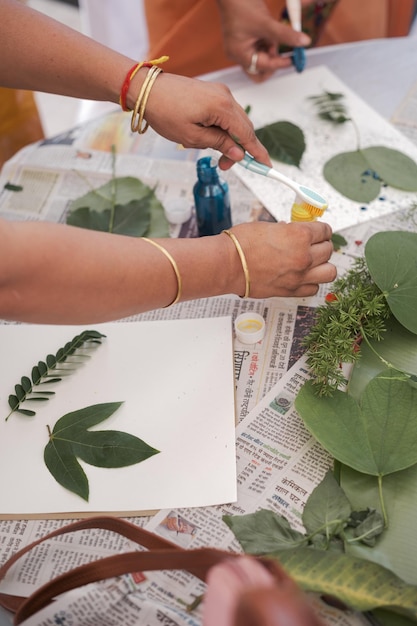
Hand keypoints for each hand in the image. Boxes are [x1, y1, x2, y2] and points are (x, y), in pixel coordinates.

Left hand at [144, 72, 271, 168]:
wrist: (147, 90)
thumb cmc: (165, 112)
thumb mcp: (192, 137)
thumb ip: (219, 144)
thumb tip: (238, 153)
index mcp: (222, 107)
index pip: (247, 134)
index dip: (257, 153)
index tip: (266, 166)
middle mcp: (225, 96)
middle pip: (244, 128)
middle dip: (239, 149)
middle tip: (225, 165)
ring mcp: (219, 92)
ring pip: (235, 121)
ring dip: (230, 139)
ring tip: (214, 153)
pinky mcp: (212, 92)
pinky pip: (225, 113)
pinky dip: (223, 128)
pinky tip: (210, 137)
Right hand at [217, 0, 311, 81]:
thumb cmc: (241, 5)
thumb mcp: (266, 23)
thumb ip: (286, 34)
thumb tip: (303, 42)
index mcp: (239, 54)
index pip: (264, 66)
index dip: (280, 63)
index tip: (294, 58)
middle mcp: (238, 55)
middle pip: (259, 71)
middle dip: (273, 63)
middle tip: (284, 52)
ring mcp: (240, 49)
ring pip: (260, 61)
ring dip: (270, 52)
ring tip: (272, 36)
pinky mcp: (243, 42)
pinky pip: (258, 50)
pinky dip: (266, 45)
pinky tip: (268, 33)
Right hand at [224, 221, 335, 297]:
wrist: (227, 265)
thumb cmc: (240, 245)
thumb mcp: (268, 227)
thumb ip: (286, 231)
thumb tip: (292, 232)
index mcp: (299, 236)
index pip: (325, 231)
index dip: (321, 230)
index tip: (319, 232)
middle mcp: (304, 256)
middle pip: (328, 250)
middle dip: (322, 245)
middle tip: (314, 245)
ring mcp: (299, 276)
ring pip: (329, 272)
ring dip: (323, 266)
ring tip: (314, 263)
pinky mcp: (291, 290)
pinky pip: (314, 289)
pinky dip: (311, 283)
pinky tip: (303, 277)